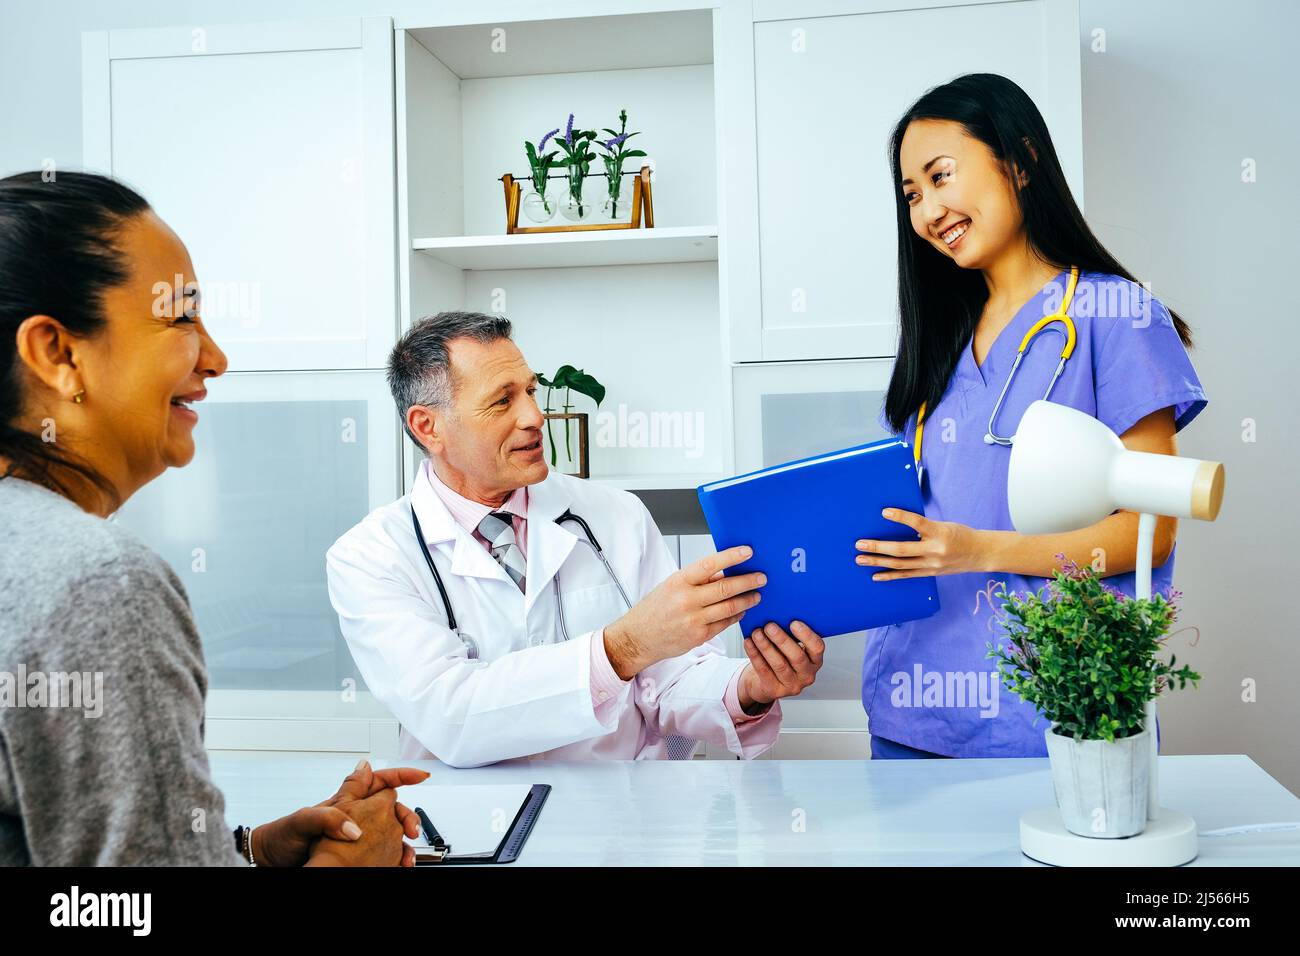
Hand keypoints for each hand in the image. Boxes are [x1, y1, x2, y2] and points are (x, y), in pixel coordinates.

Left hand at [254, 760, 428, 866]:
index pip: (378, 781)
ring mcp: (356, 833)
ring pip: (390, 831)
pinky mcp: (354, 853)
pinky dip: (393, 857)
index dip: (400, 775)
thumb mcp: (302, 821)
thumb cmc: (282, 838)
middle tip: (411, 828)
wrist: (272, 862)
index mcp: (345, 800)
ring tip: (405, 853)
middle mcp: (354, 815)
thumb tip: (354, 827)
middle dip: (407, 814)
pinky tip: (396, 863)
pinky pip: (382, 852)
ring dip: (402, 840)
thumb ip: (328, 817)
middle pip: (391, 807)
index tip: (420, 775)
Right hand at [604, 546, 765, 679]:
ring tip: (757, 595)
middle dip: (748, 581)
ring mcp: (694, 620)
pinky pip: (725, 623)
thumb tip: (725, 571)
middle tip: (762, 577)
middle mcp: (686, 600)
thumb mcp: (672, 586)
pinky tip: (742, 610)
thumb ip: (698, 580)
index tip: (748, 552)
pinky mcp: (699, 636)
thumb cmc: (655, 609)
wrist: (638, 638)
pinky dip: (736, 616)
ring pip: (729, 607)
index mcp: (679, 582)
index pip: (709, 565)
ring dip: (747, 600)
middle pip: (725, 588)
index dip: (731, 557)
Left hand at [740, 620, 824, 709]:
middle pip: (797, 657)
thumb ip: (791, 635)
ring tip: (757, 633)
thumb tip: (779, 614)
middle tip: (769, 626)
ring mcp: (792, 685)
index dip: (806, 635)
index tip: (793, 622)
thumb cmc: (782, 658)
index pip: (817, 647)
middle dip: (782, 639)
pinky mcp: (775, 690)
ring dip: (766, 646)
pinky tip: (749, 643)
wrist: (767, 682)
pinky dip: (755, 655)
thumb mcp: (791, 647)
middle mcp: (807, 675)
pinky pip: (763, 670)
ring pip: (779, 664)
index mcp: (815, 660)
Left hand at [855, 508, 987, 579]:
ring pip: (900, 565)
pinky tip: (875, 575)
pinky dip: (890, 576)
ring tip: (861, 559)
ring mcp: (932, 565)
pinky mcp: (930, 573)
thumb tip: (895, 521)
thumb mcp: (944, 524)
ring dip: (878, 562)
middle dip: (878, 547)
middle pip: (902, 550)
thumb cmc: (959, 534)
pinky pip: (906, 575)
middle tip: (859, 544)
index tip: (884, 512)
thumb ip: (923, 526)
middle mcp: (935, 551)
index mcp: (940, 533)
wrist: (980, 554)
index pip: (918, 523)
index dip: (901, 517)